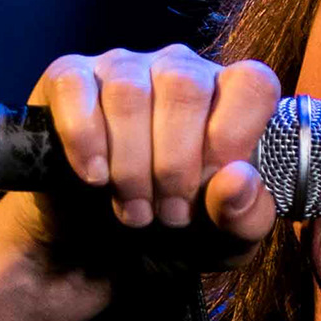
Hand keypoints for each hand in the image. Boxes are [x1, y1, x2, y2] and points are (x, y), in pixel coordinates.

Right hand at [0, 45, 281, 272]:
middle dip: (175, 164)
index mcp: (229, 96)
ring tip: (135, 209)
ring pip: (128, 92)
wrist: (99, 253)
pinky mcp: (68, 78)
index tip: (212, 187)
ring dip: (131, 164)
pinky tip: (95, 177)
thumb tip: (237, 179)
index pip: (253, 84)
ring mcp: (123, 67)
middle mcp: (179, 69)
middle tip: (170, 214)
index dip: (234, 138)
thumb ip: (246, 215)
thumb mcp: (225, 240)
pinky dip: (84, 138)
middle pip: (185, 87)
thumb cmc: (175, 233)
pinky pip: (74, 87)